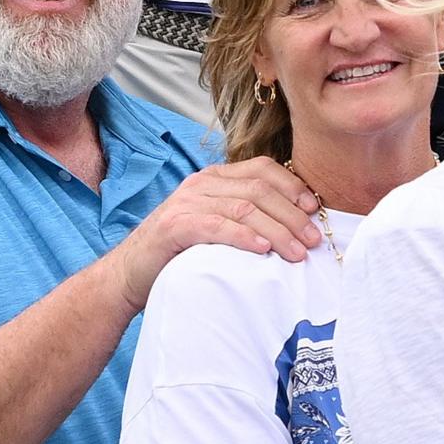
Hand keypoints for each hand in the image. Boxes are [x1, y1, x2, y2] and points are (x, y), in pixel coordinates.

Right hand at [98, 160, 325, 312]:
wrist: (129, 275)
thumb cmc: (181, 254)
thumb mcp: (217, 225)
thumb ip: (245, 216)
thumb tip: (297, 224)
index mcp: (215, 178)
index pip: (262, 168)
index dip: (292, 186)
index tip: (314, 209)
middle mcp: (201, 184)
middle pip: (259, 189)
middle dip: (292, 214)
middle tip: (313, 240)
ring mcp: (186, 202)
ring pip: (244, 208)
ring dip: (277, 231)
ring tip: (297, 252)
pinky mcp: (175, 226)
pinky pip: (217, 226)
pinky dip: (244, 237)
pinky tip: (263, 251)